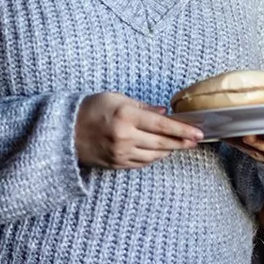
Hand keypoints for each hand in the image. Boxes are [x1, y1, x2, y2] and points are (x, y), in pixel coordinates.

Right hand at [75, 92, 203, 168]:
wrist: (64, 131)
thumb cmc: (90, 109)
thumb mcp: (116, 98)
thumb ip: (142, 107)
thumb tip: (164, 114)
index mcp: (125, 116)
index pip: (163, 125)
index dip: (183, 130)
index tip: (199, 132)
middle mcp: (124, 137)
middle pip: (162, 143)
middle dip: (182, 142)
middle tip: (196, 140)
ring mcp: (121, 153)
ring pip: (155, 155)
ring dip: (169, 150)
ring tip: (180, 144)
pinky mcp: (116, 164)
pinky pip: (142, 163)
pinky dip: (154, 156)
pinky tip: (161, 151)